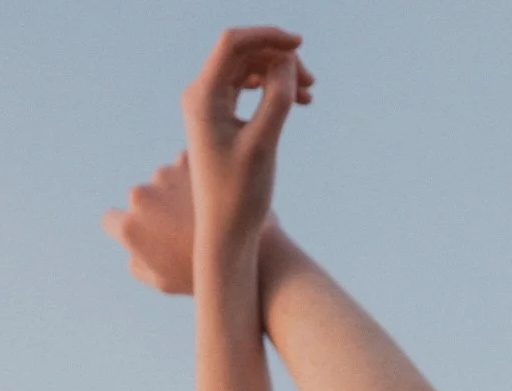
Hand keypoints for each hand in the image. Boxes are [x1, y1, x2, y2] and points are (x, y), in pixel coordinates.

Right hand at [102, 151, 196, 294]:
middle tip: (181, 231)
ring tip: (200, 217)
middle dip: (154, 211)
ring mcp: (164, 174)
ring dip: (174, 194)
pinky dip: (192, 180)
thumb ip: (136, 263)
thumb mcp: (163, 283)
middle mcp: (140, 195)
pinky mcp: (187, 160)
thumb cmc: (204, 275)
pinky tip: (210, 200)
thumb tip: (130, 246)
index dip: (124, 228)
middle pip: (138, 200)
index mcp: (130, 227)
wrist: (249, 250)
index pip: (110, 220)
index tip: (142, 236)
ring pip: (162, 182)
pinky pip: (182, 168)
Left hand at [181, 26, 312, 257]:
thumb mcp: (264, 143)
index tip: (301, 46)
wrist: (225, 233)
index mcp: (202, 97)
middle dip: (278, 59)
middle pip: (242, 53)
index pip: (233, 43)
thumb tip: (286, 59)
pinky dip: (270, 90)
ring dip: (278, 74)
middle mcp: (200, 95)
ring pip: (247, 69)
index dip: (268, 36)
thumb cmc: (241, 195)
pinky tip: (295, 102)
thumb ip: (277, 97)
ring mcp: (208, 106)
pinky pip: (246, 88)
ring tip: (308, 94)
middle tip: (311, 83)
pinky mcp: (219, 119)